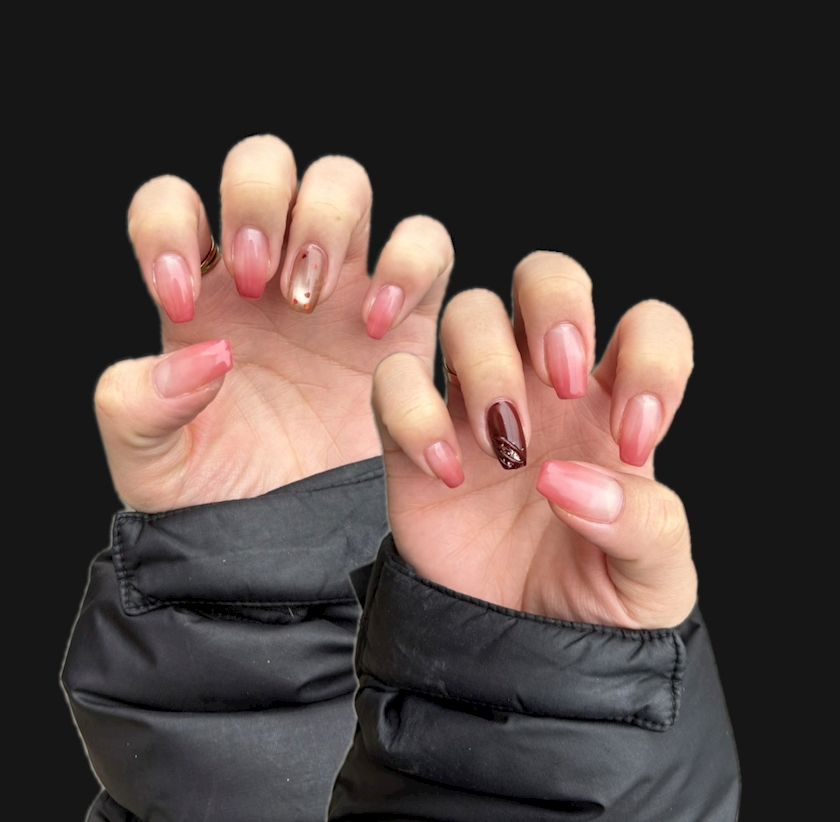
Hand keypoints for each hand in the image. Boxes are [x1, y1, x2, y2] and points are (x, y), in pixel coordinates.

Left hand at [95, 134, 452, 512]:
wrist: (298, 544)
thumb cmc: (222, 500)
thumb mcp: (153, 465)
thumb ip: (138, 404)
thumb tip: (201, 352)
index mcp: (200, 295)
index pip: (172, 202)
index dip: (168, 226)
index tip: (181, 299)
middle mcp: (269, 276)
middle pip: (266, 161)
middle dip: (259, 200)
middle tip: (257, 280)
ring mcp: (340, 288)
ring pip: (344, 182)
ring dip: (326, 218)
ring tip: (313, 299)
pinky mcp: (404, 317)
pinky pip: (426, 245)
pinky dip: (409, 262)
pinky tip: (375, 322)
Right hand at [373, 251, 696, 628]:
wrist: (513, 658)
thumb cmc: (591, 609)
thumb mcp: (653, 580)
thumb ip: (644, 524)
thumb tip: (572, 480)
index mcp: (615, 410)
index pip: (647, 327)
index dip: (652, 357)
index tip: (637, 435)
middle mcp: (545, 392)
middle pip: (545, 277)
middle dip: (557, 304)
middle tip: (566, 382)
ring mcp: (475, 407)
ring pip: (469, 313)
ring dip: (487, 361)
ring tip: (507, 446)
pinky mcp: (412, 438)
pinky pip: (393, 382)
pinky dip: (413, 413)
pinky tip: (445, 474)